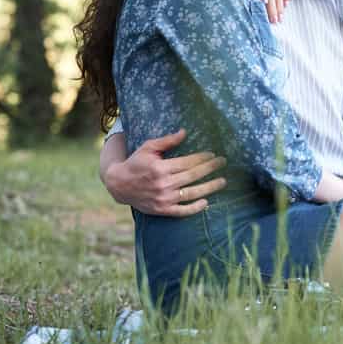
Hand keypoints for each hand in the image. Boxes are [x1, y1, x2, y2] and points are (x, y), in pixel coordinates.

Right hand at [103, 129, 225, 215]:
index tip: (214, 155)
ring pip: (191, 193)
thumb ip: (167, 141)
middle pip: (193, 176)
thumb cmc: (136, 163)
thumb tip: (185, 132)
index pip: (187, 162)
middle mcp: (163, 184)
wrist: (119, 185)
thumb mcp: (148, 148)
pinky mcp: (162, 210)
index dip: (202, 158)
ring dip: (209, 187)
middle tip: (224, 163)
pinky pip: (182, 211)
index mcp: (160, 168)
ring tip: (222, 181)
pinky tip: (206, 202)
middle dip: (210, 168)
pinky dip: (195, 208)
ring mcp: (163, 198)